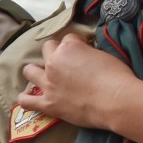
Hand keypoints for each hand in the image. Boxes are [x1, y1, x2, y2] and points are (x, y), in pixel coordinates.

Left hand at [18, 33, 141, 131]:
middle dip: (55, 53)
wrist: (116, 101)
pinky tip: (27, 97)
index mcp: (68, 47)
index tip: (84, 52)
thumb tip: (86, 55)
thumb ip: (88, 53)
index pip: (68, 39)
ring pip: (30, 71)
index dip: (77, 45)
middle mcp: (54, 62)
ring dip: (35, 71)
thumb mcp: (103, 55)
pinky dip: (25, 99)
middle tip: (66, 63)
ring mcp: (48, 83)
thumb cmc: (116, 76)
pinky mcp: (48, 103)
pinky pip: (27, 101)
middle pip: (47, 49)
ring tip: (41, 75)